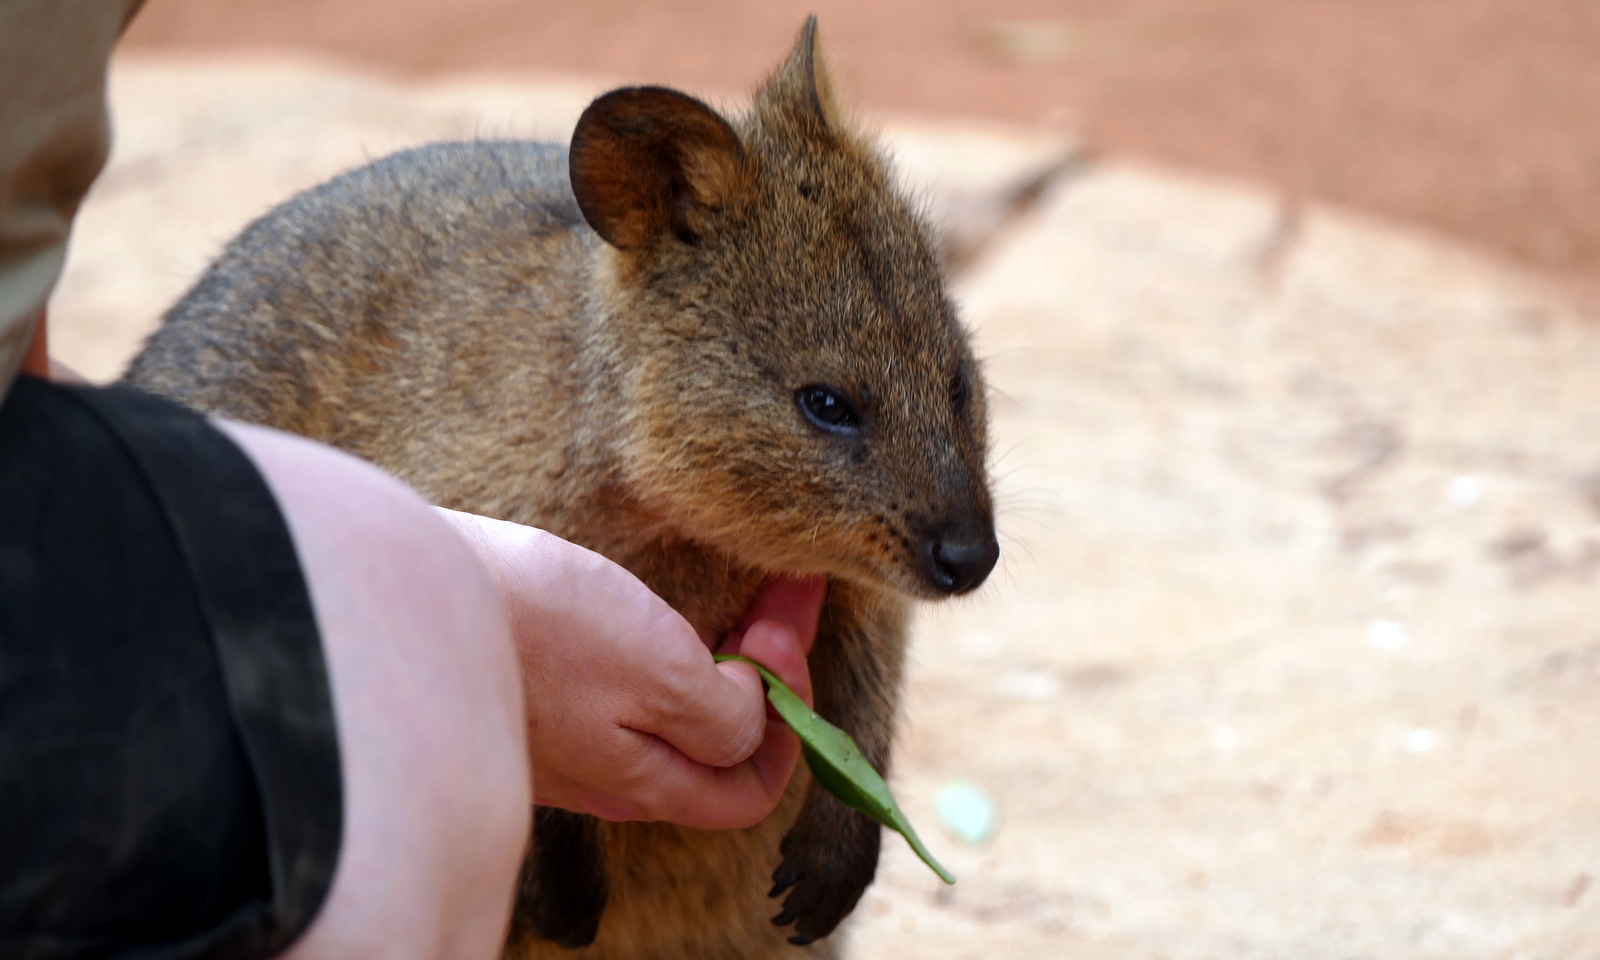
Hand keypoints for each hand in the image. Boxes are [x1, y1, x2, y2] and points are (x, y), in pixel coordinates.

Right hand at [436, 509, 823, 829]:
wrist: (400, 598)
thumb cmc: (537, 633)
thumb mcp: (658, 674)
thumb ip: (721, 714)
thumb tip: (751, 720)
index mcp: (644, 780)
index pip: (749, 787)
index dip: (790, 716)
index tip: (780, 631)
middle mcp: (606, 771)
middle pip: (715, 745)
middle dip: (765, 671)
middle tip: (773, 593)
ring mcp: (564, 734)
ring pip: (669, 711)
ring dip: (718, 654)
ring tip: (733, 591)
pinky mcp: (528, 689)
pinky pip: (619, 685)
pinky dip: (662, 643)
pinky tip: (653, 600)